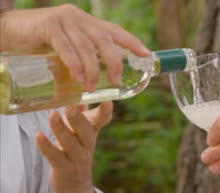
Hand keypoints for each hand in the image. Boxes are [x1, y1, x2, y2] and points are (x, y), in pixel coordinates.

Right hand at [0, 4, 149, 91]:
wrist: (6, 33)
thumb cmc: (36, 45)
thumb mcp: (65, 51)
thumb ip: (80, 60)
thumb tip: (92, 87)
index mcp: (86, 22)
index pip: (115, 30)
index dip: (132, 42)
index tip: (146, 55)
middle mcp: (79, 18)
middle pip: (105, 39)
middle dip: (114, 61)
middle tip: (116, 81)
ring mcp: (64, 20)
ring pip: (87, 46)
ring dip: (93, 69)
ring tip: (91, 87)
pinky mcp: (49, 25)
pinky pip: (67, 47)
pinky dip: (75, 64)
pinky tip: (78, 77)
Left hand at [35, 102, 112, 192]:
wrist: (75, 187)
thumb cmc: (75, 152)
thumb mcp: (80, 133)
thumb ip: (79, 113)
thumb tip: (75, 91)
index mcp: (92, 133)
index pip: (103, 120)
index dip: (106, 111)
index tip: (108, 101)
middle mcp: (87, 145)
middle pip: (86, 131)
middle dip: (79, 119)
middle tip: (72, 106)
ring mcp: (77, 159)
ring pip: (70, 143)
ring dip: (61, 129)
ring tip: (52, 115)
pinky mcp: (64, 169)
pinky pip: (55, 157)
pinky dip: (47, 146)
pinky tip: (39, 135)